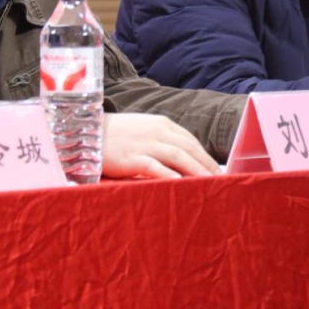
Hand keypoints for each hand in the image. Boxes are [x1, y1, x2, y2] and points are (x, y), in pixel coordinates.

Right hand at [102, 113, 220, 178]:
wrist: (87, 131)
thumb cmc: (118, 135)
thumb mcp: (145, 131)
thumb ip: (164, 141)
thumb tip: (185, 160)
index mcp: (163, 124)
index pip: (191, 142)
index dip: (206, 157)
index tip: (218, 171)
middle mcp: (158, 131)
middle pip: (189, 149)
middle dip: (207, 165)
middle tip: (221, 181)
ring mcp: (144, 143)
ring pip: (178, 156)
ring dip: (196, 170)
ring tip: (209, 184)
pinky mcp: (131, 157)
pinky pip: (154, 166)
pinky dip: (169, 174)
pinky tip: (180, 183)